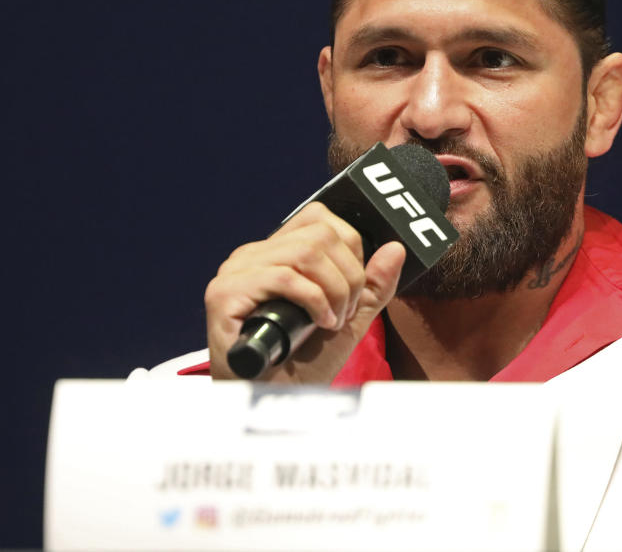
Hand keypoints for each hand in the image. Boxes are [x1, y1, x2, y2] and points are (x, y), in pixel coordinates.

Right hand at [205, 201, 404, 382]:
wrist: (273, 402)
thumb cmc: (303, 364)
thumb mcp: (349, 319)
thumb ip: (372, 285)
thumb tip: (396, 248)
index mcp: (276, 253)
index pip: (320, 218)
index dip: (351, 249)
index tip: (353, 289)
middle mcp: (253, 255)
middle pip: (320, 234)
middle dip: (348, 276)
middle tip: (345, 312)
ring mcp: (236, 272)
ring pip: (306, 252)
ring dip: (334, 290)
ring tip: (333, 321)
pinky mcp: (225, 294)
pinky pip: (284, 278)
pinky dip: (314, 301)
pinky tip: (320, 323)